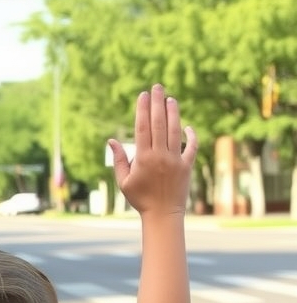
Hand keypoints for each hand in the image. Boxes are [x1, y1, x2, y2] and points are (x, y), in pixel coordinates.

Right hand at [108, 85, 196, 218]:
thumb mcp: (124, 181)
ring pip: (175, 130)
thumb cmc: (140, 199)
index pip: (143, 128)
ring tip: (171, 99)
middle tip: (157, 87)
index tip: (142, 96)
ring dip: (173, 113)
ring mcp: (175, 160)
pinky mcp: (187, 165)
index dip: (143, 110)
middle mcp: (160, 156)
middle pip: (159, 124)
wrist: (162, 214)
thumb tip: (112, 140)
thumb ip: (119, 160)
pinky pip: (192, 146)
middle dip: (158, 103)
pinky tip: (187, 126)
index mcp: (143, 159)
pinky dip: (191, 135)